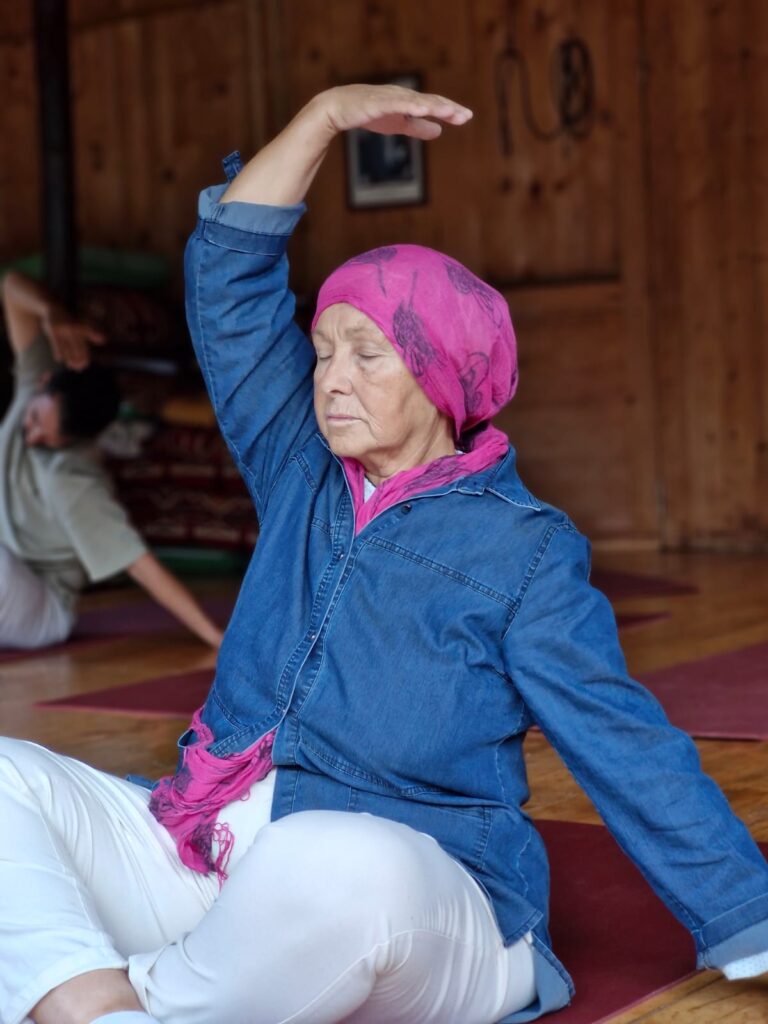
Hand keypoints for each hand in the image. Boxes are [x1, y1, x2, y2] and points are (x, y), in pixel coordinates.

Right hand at [42, 310, 105, 370]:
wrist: (52, 307)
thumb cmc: (68, 320)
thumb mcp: (79, 325)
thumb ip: (91, 334)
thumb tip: (104, 340)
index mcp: (80, 328)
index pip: (83, 344)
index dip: (84, 355)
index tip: (85, 365)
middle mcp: (73, 328)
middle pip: (76, 346)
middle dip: (78, 358)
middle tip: (79, 369)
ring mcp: (62, 329)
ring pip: (66, 346)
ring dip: (68, 357)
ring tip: (71, 366)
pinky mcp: (53, 329)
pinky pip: (56, 342)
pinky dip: (58, 351)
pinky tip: (59, 359)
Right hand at [315, 83, 471, 141]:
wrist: (338, 108)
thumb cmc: (369, 113)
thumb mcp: (398, 123)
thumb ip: (418, 127)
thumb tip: (439, 131)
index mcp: (408, 101)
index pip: (433, 105)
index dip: (449, 110)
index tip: (466, 117)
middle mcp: (402, 96)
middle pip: (428, 100)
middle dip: (447, 108)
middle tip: (465, 116)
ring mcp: (389, 97)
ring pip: (414, 101)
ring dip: (432, 106)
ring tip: (448, 111)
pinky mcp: (375, 102)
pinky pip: (394, 103)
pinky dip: (408, 105)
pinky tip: (421, 108)